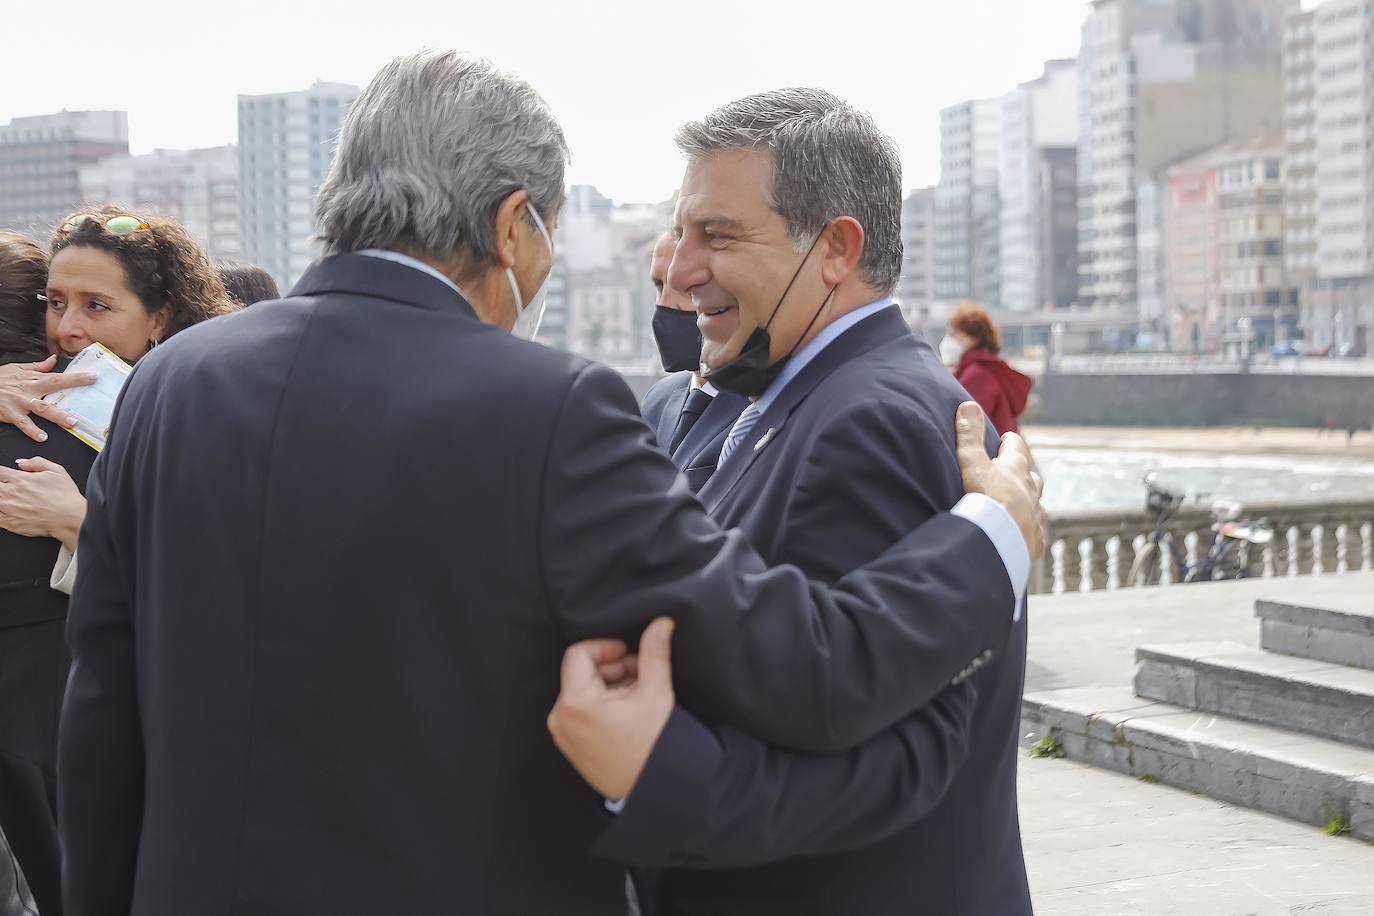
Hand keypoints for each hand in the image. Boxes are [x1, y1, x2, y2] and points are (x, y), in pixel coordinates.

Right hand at [0, 356, 96, 442]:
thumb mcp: (16, 369)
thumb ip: (37, 367)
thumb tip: (53, 360)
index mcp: (33, 379)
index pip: (58, 377)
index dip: (76, 377)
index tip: (93, 377)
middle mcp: (29, 389)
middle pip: (53, 387)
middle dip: (71, 390)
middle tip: (89, 396)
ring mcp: (20, 401)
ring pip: (41, 408)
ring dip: (57, 416)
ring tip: (70, 423)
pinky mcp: (11, 413)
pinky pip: (23, 423)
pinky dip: (32, 430)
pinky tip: (42, 437)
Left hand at [0, 456, 86, 549]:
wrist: (70, 518)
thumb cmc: (66, 497)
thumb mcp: (57, 470)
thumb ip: (37, 462)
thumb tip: (22, 463)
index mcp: (20, 480)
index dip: (1, 472)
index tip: (5, 475)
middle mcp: (11, 494)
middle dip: (1, 484)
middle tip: (10, 487)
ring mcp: (8, 509)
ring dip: (1, 498)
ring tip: (11, 499)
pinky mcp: (10, 524)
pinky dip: (0, 512)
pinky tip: (7, 509)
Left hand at [547, 617, 676, 802]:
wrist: (655, 789)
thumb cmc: (654, 745)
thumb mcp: (655, 692)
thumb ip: (654, 652)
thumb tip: (661, 622)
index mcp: (575, 703)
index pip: (579, 654)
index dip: (606, 647)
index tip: (629, 652)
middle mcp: (560, 718)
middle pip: (581, 673)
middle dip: (613, 668)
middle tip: (642, 673)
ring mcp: (563, 734)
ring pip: (582, 691)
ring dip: (610, 685)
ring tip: (639, 694)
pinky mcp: (570, 746)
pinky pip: (580, 711)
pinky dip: (602, 704)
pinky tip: (628, 711)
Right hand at [954, 401, 1045, 560]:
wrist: (1000, 542)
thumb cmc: (985, 499)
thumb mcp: (971, 463)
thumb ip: (970, 435)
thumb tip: (969, 405)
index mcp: (1016, 469)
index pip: (1016, 447)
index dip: (1010, 442)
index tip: (1005, 439)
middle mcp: (1031, 490)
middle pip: (1032, 476)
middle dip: (1023, 473)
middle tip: (1010, 473)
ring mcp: (1035, 516)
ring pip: (1037, 504)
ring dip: (1029, 502)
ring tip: (1018, 505)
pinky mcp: (1035, 541)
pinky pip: (1036, 533)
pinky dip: (1029, 531)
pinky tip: (1022, 536)